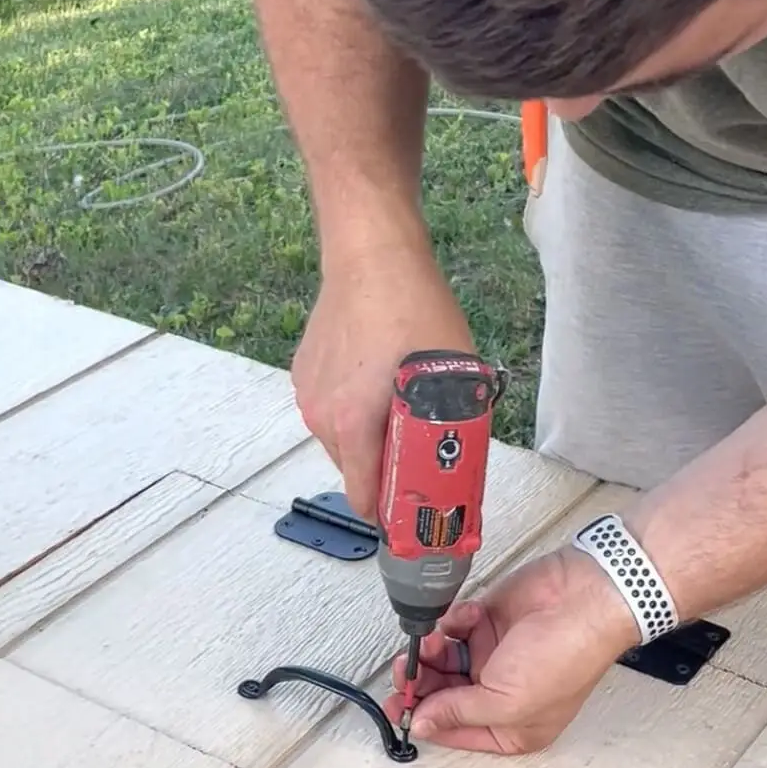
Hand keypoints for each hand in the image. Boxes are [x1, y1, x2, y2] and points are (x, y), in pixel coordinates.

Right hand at [291, 241, 473, 521]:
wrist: (371, 253)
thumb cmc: (414, 310)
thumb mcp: (453, 375)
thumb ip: (452, 428)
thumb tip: (462, 463)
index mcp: (354, 427)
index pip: (366, 499)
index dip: (394, 514)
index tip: (417, 512)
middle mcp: (322, 418)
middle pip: (356, 468)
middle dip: (387, 465)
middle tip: (421, 441)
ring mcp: (309, 394)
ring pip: (343, 438)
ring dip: (370, 433)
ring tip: (399, 397)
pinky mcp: (304, 372)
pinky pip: (332, 407)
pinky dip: (354, 404)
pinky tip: (376, 372)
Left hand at [383, 548, 639, 754]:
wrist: (585, 598)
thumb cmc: (562, 657)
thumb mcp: (506, 702)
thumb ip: (458, 712)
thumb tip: (421, 724)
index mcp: (511, 727)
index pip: (455, 730)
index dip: (424, 720)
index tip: (394, 708)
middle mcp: (500, 694)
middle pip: (444, 695)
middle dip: (421, 684)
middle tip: (403, 672)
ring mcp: (493, 656)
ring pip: (444, 661)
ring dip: (431, 654)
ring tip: (431, 644)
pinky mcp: (488, 622)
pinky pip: (454, 627)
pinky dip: (452, 623)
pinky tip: (465, 619)